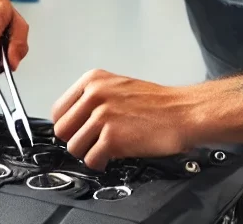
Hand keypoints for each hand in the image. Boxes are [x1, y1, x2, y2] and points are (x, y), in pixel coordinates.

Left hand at [50, 69, 200, 170]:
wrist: (183, 113)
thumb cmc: (157, 104)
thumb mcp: (119, 87)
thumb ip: (93, 99)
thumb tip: (73, 120)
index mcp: (93, 80)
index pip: (58, 110)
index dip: (69, 125)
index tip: (79, 131)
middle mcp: (94, 95)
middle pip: (62, 130)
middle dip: (77, 140)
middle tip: (94, 143)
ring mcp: (102, 116)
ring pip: (74, 148)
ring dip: (90, 153)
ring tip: (108, 148)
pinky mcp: (111, 137)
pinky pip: (91, 160)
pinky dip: (101, 162)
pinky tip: (115, 155)